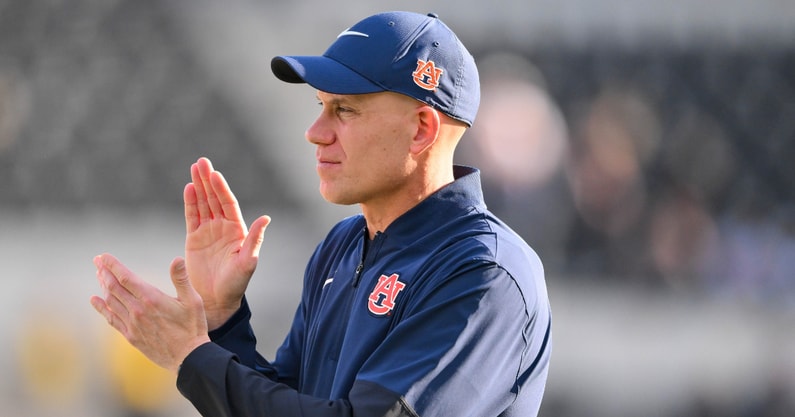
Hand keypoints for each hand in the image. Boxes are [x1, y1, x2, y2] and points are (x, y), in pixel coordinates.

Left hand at [89, 254, 209, 373]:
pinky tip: (95, 300)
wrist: (188, 357)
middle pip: (114, 287)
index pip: (126, 277)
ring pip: (111, 301)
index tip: (103, 256)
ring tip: (99, 275)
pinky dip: (101, 308)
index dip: (112, 265)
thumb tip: (176, 259)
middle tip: (97, 261)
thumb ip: (181, 279)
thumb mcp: (193, 300)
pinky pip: (111, 319)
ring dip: (103, 286)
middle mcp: (138, 310)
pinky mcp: (131, 336)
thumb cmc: (193, 327)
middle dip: (104, 272)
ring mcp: (132, 324)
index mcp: (151, 298)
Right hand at [184, 157, 270, 328]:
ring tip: (194, 168)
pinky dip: (190, 202)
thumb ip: (254, 239)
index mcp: (237, 230)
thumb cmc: (236, 283)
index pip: (228, 204)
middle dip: (208, 180)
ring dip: (199, 186)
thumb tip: (266, 218)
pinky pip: (192, 216)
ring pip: (203, 204)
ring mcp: (208, 231)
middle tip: (202, 162)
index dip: (222, 188)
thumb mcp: (248, 261)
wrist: (217, 299)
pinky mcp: (194, 239)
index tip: (215, 174)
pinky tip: (188, 188)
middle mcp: (223, 227)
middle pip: (214, 198)